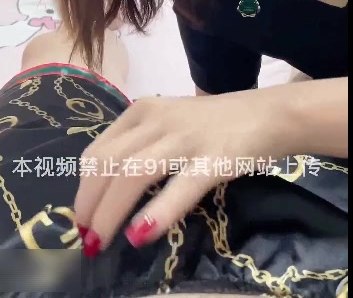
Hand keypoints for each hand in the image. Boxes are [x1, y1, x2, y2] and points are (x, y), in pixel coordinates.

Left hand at [73, 91, 280, 256]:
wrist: (271, 114)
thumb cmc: (218, 124)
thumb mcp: (171, 124)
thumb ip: (143, 147)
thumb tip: (109, 194)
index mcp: (142, 111)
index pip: (98, 151)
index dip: (83, 188)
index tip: (81, 216)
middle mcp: (157, 120)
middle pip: (106, 164)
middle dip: (89, 205)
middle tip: (86, 237)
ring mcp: (185, 138)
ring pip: (132, 175)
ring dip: (109, 213)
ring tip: (101, 242)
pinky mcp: (214, 158)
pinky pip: (179, 188)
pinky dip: (156, 212)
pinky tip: (140, 234)